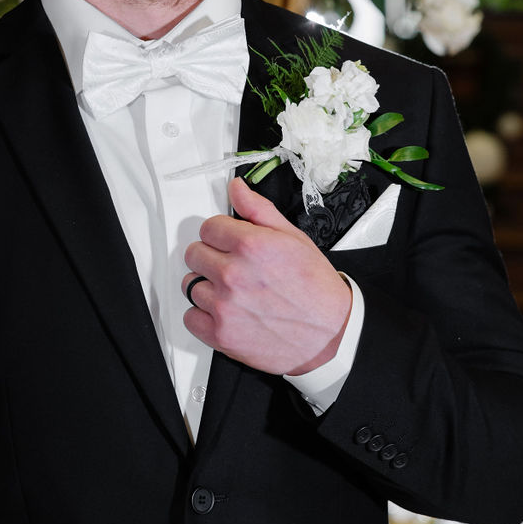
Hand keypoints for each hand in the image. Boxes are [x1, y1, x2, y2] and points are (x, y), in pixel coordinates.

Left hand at [182, 176, 351, 376]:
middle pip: (194, 254)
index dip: (221, 234)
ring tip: (232, 292)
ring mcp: (225, 306)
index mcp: (250, 245)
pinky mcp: (221, 334)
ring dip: (207, 286)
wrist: (332, 333)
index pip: (208, 228)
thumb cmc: (316, 288)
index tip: (230, 243)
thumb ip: (259, 210)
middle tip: (234, 268)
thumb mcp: (293, 238)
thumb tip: (236, 189)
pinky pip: (190, 318)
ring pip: (190, 285)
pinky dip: (203, 316)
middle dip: (211, 257)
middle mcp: (233, 274)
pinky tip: (225, 312)